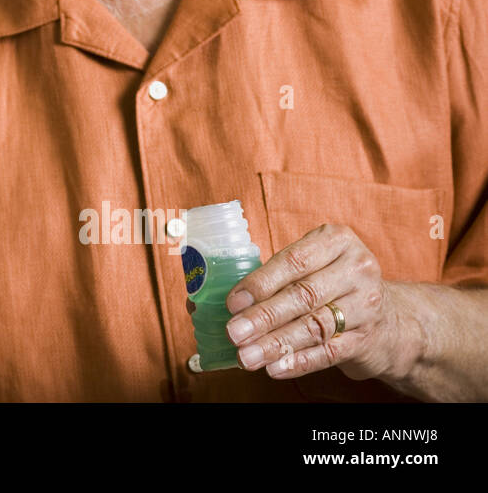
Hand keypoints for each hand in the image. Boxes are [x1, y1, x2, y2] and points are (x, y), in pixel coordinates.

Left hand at [221, 223, 419, 382]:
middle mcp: (357, 269)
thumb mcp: (312, 266)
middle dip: (263, 317)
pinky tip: (275, 368)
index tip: (233, 302)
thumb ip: (274, 276)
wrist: (391, 317)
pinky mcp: (369, 338)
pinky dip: (300, 361)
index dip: (261, 283)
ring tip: (247, 356)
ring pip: (314, 326)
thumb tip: (218, 300)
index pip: (294, 261)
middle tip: (233, 333)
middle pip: (302, 296)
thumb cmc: (331, 283)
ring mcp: (367, 305)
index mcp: (336, 241)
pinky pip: (330, 352)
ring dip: (276, 343)